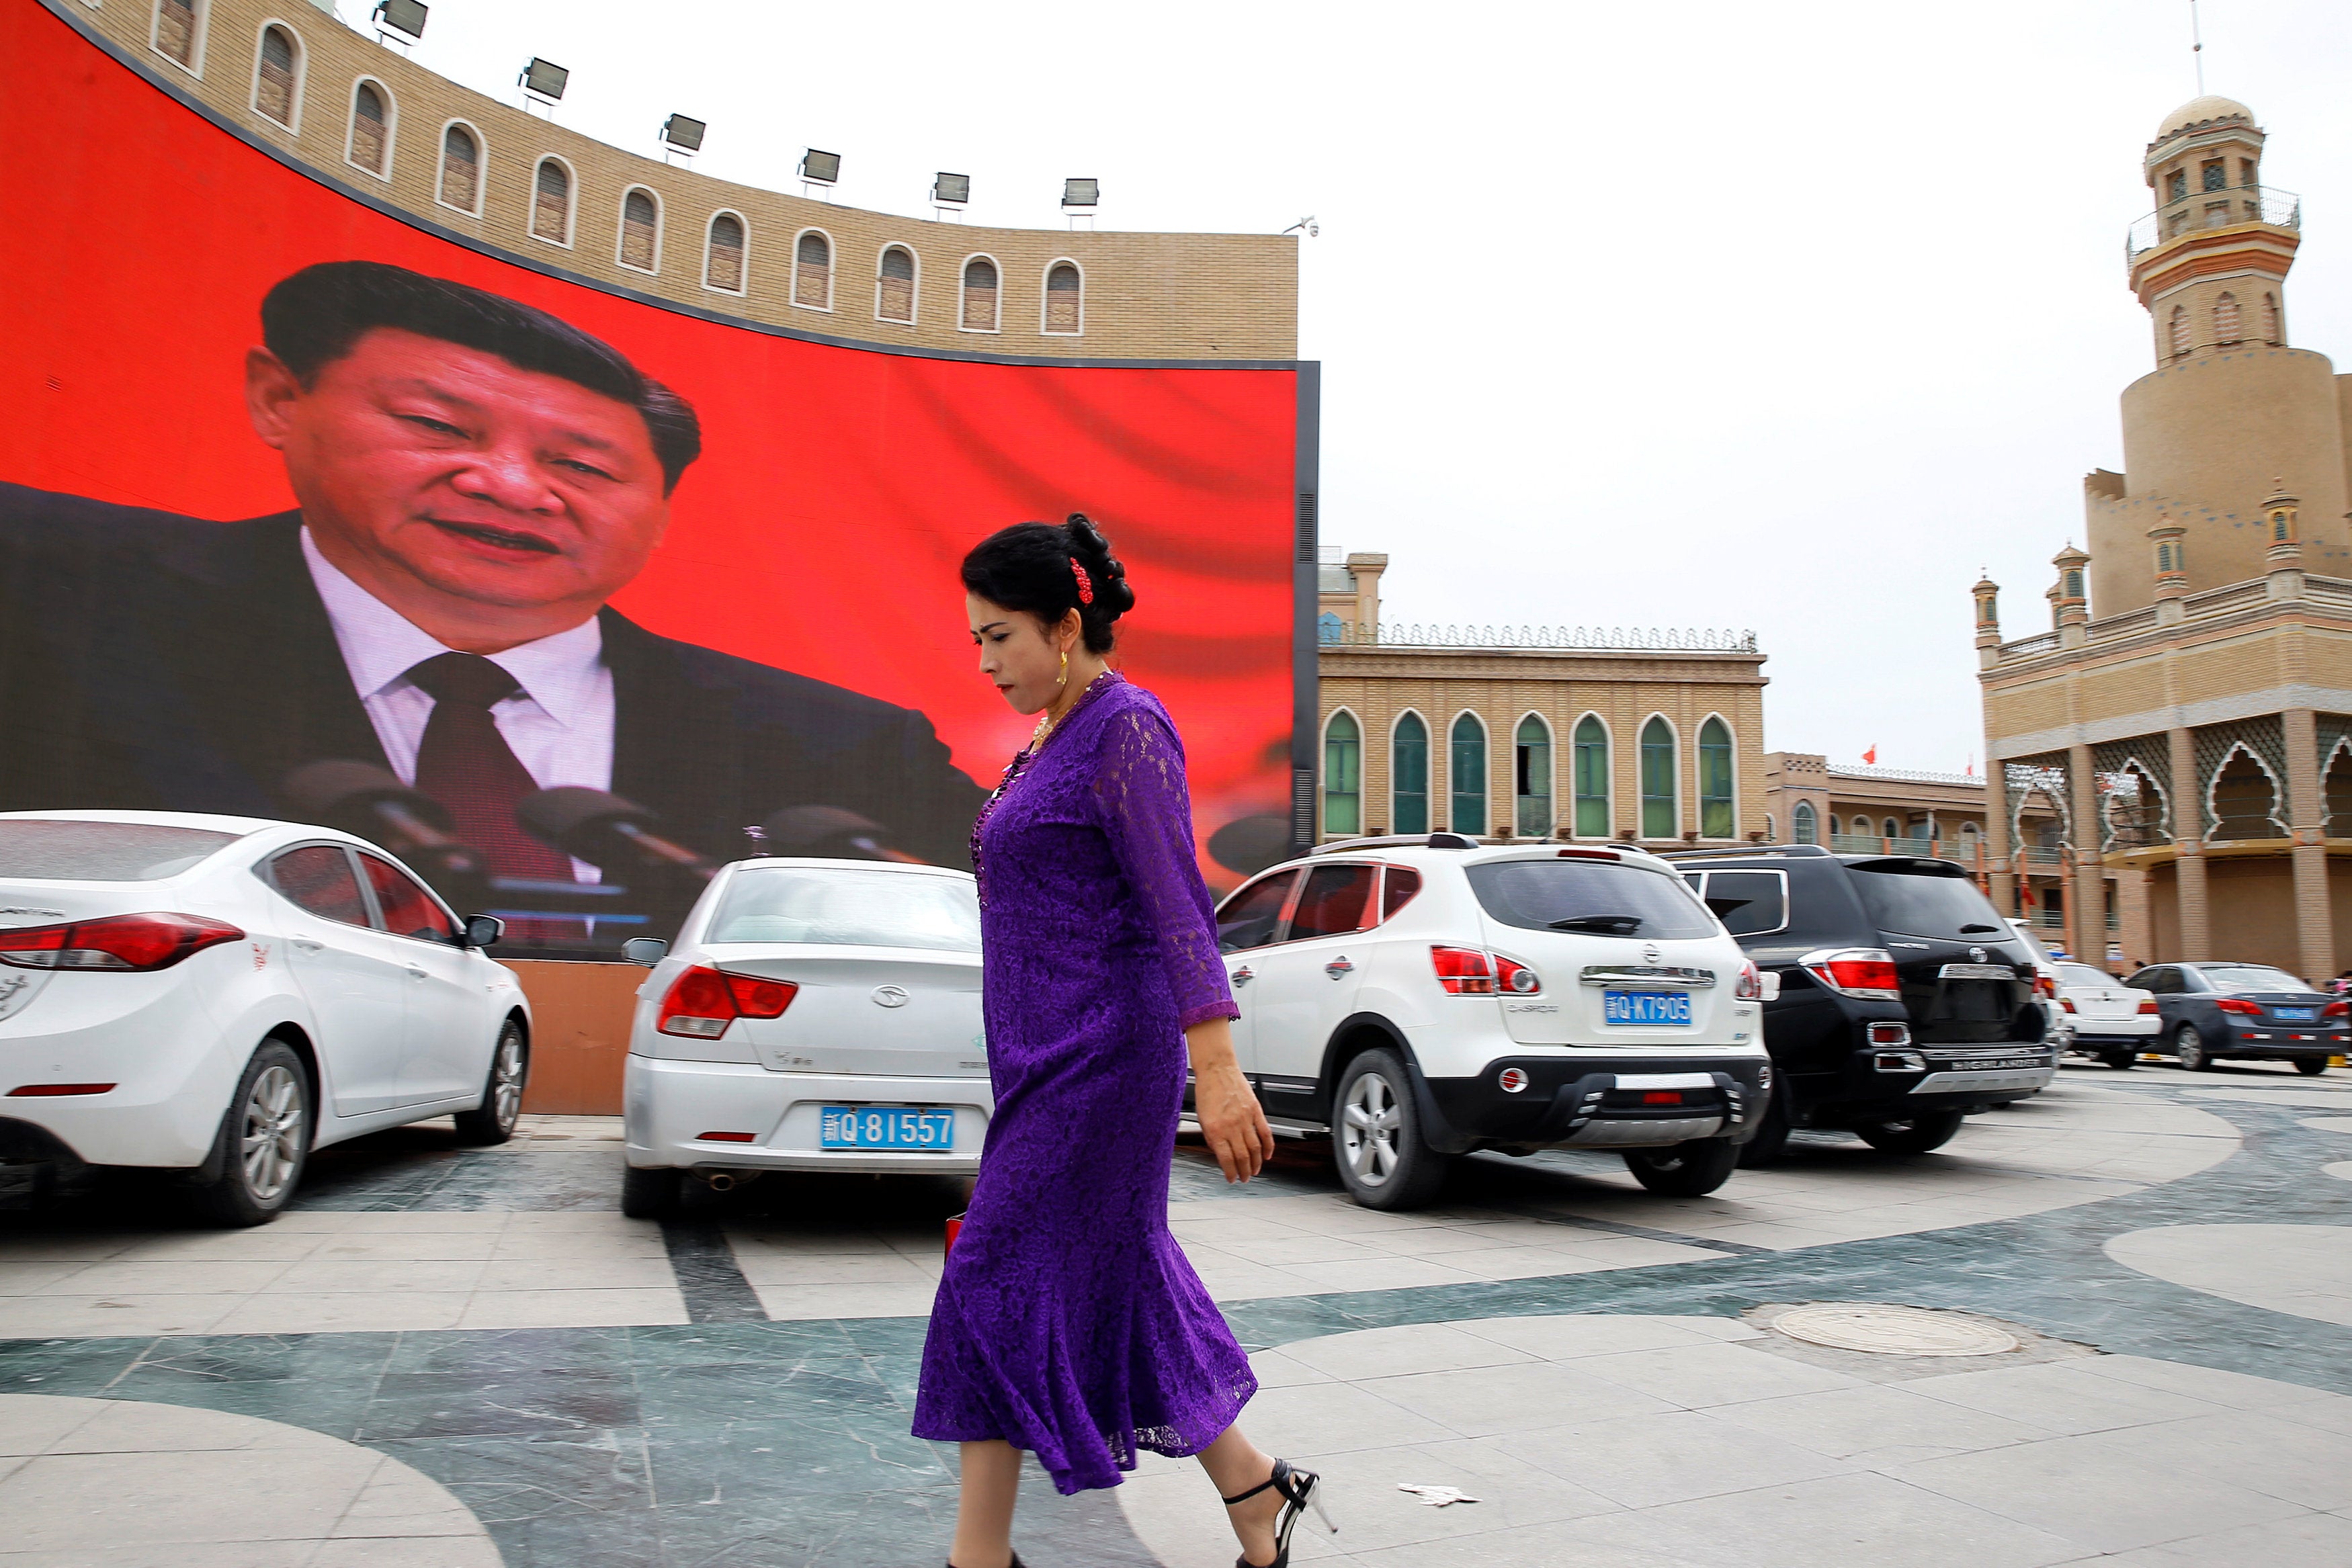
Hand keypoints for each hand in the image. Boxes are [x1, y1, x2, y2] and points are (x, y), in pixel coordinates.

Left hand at [1193, 1059, 1275, 1182]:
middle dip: (1244, 1172)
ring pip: (1255, 1148)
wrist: (1216, 1069)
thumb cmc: (1206, 1091)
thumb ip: (1212, 1138)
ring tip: (1254, 1171)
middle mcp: (1231, 1126)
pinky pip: (1265, 1133)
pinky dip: (1268, 1147)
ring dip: (1256, 1163)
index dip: (1230, 1172)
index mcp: (1215, 1129)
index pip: (1226, 1159)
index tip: (1232, 1179)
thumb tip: (1221, 1154)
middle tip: (1245, 1178)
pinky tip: (1267, 1155)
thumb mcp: (1202, 1119)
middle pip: (1242, 1157)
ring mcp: (1245, 1118)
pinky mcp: (1255, 1110)